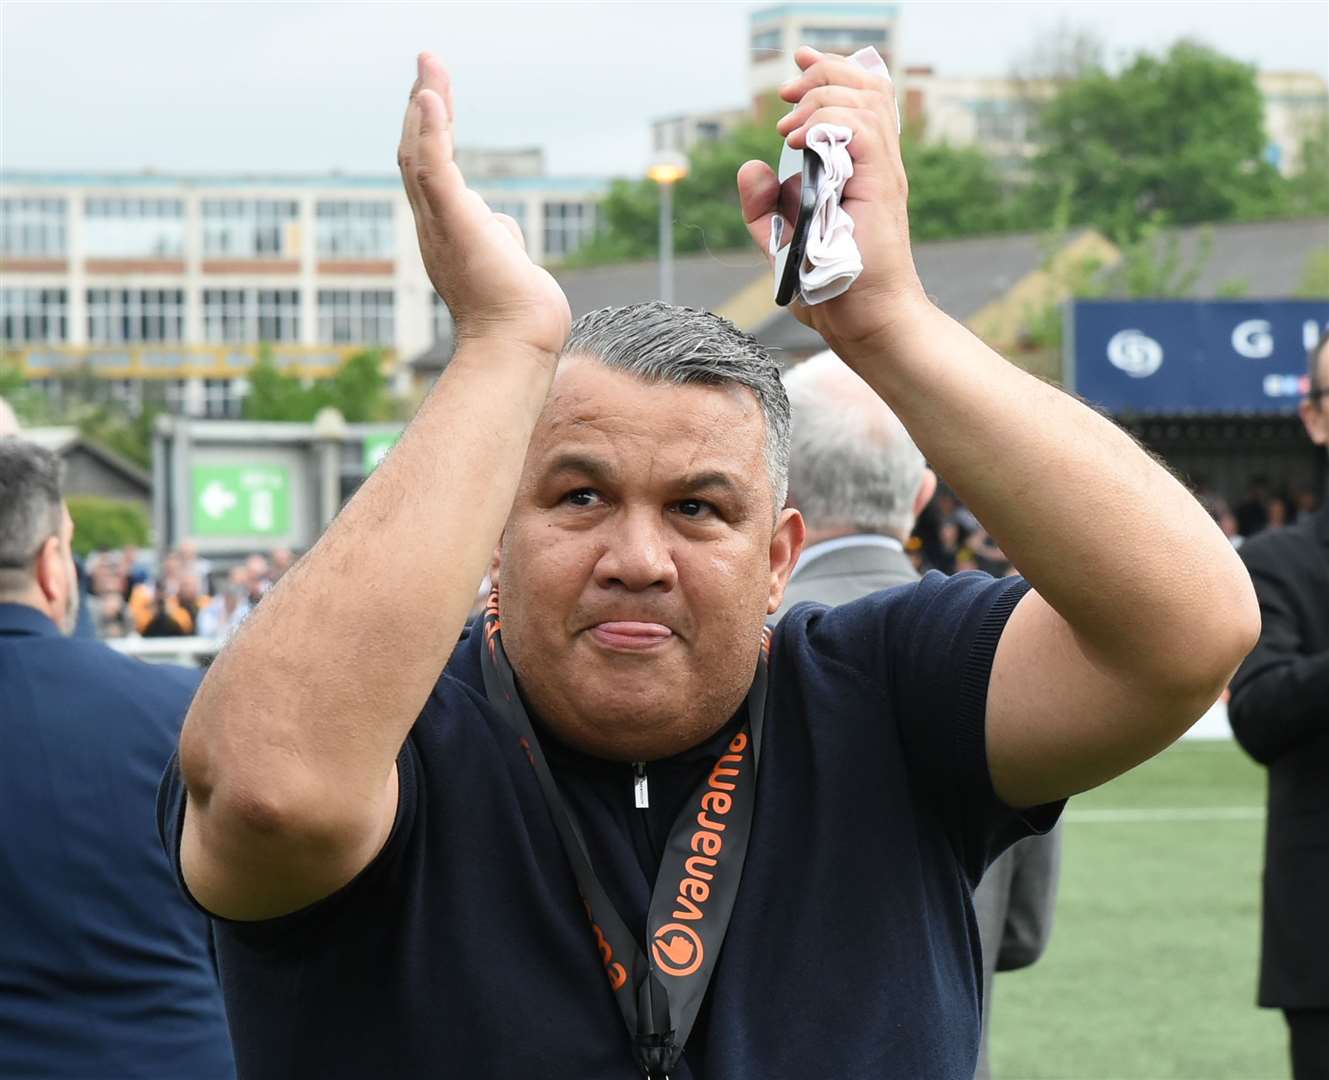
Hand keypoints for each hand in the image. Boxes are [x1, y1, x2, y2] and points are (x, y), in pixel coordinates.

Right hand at [398, 53, 570, 357]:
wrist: (517, 344)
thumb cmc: (516, 314)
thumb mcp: (508, 262)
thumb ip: (499, 238)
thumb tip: (500, 228)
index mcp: (447, 231)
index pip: (431, 170)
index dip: (429, 131)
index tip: (434, 95)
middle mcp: (435, 226)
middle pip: (417, 154)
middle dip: (421, 107)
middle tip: (427, 64)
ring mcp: (441, 225)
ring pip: (420, 155)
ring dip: (424, 106)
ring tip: (428, 67)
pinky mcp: (455, 223)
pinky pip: (433, 169)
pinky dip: (429, 131)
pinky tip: (430, 97)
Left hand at [737, 46, 928, 354]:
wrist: (863, 322)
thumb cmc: (831, 291)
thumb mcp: (784, 244)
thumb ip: (765, 208)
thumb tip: (749, 166)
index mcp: (862, 170)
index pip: (862, 97)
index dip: (830, 71)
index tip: (796, 68)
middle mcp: (877, 165)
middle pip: (866, 86)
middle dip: (821, 75)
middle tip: (785, 94)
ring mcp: (882, 175)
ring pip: (863, 101)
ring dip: (818, 100)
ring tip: (788, 128)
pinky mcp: (880, 188)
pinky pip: (861, 131)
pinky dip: (828, 123)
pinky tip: (796, 141)